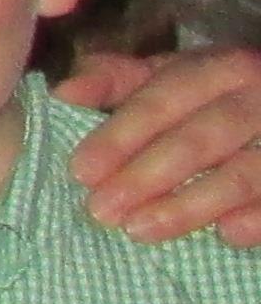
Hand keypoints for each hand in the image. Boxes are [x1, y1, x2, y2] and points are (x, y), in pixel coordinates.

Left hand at [60, 43, 260, 246]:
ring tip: (142, 231)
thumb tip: (63, 93)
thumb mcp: (171, 77)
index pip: (163, 97)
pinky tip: (229, 235)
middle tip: (103, 211)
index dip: (121, 134)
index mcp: (219, 68)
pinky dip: (260, 216)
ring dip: (193, 204)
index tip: (81, 170)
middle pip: (201, 137)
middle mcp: (258, 95)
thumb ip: (117, 82)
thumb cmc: (214, 97)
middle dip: (148, 175)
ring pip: (245, 172)